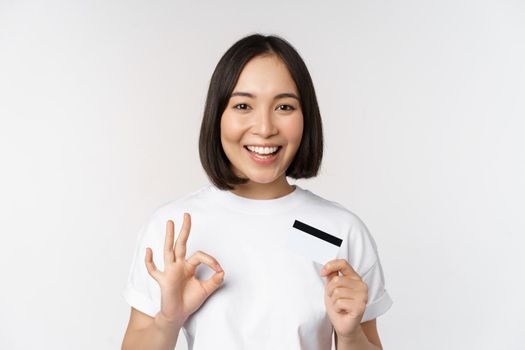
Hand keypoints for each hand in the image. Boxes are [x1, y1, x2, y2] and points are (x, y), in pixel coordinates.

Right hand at [145, 212, 224, 326]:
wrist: (178, 315)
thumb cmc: (189, 301)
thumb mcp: (206, 290)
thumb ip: (214, 281)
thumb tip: (223, 272)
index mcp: (188, 266)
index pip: (200, 255)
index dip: (211, 260)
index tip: (219, 269)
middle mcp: (178, 265)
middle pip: (181, 244)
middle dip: (184, 230)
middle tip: (187, 215)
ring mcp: (170, 271)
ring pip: (169, 250)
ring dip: (170, 237)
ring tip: (170, 222)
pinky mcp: (163, 281)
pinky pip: (154, 270)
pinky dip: (150, 261)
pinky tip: (149, 250)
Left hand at [320, 259, 367, 339]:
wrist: (342, 324)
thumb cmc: (338, 305)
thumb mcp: (331, 288)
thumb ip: (331, 276)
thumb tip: (327, 268)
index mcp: (355, 278)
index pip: (343, 263)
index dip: (330, 265)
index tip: (322, 273)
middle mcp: (361, 285)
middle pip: (336, 280)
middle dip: (329, 290)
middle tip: (334, 299)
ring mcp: (363, 296)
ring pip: (337, 291)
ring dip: (333, 301)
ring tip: (339, 306)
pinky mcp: (360, 307)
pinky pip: (339, 302)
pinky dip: (336, 308)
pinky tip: (342, 311)